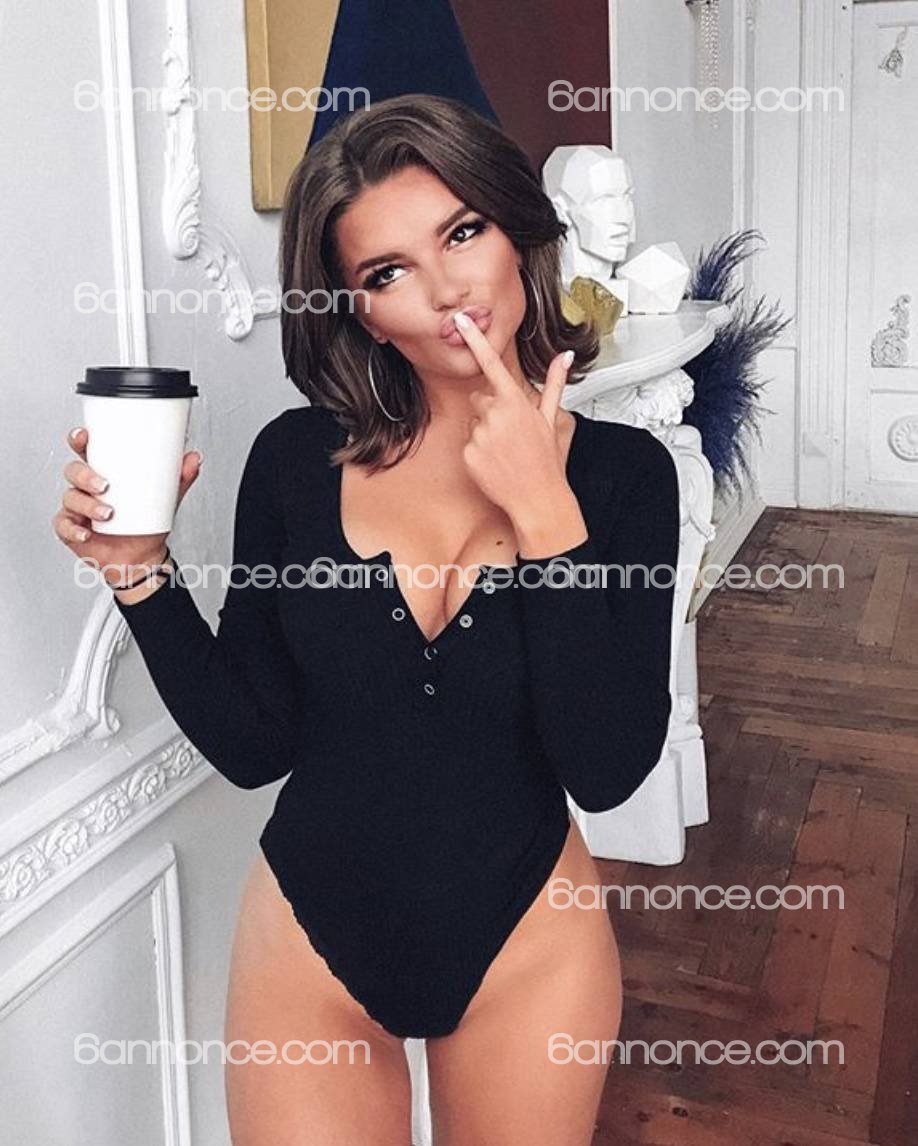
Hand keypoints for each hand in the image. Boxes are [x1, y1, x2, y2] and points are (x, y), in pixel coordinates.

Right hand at [52, 426, 202, 583]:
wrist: (142, 557)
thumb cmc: (147, 524)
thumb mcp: (167, 499)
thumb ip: (180, 478)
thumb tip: (195, 457)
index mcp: (104, 472)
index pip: (86, 450)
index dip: (79, 440)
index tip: (83, 436)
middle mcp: (86, 487)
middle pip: (74, 471)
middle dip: (85, 475)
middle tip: (105, 485)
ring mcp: (77, 508)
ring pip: (72, 498)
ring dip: (87, 505)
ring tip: (108, 513)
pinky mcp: (71, 529)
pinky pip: (64, 525)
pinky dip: (74, 529)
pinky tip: (87, 532)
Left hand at [451, 311, 586, 553]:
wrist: (537, 499)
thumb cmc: (546, 460)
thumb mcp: (551, 420)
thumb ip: (554, 384)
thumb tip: (564, 357)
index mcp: (516, 402)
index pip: (492, 363)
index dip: (476, 339)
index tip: (461, 320)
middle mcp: (495, 415)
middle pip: (480, 399)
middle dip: (491, 410)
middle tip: (510, 433)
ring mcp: (480, 435)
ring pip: (473, 422)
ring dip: (485, 432)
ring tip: (505, 450)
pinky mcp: (468, 454)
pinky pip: (467, 444)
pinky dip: (478, 452)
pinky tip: (495, 462)